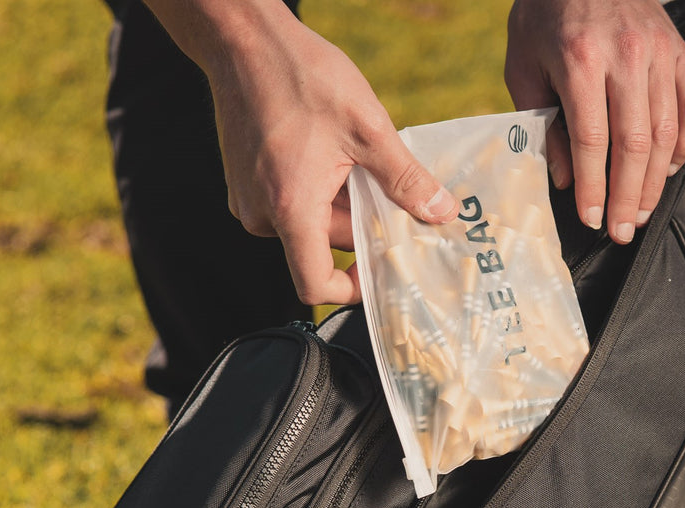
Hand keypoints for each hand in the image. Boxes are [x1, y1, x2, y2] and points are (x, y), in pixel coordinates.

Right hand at [147, 1, 458, 305]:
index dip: (350, 290)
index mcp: (291, 210)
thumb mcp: (369, 129)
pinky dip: (319, 191)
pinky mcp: (247, 184)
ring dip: (341, 205)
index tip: (378, 275)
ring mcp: (250, 199)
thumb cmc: (299, 76)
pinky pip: (292, 204)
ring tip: (359, 165)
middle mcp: (262, 214)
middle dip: (359, 227)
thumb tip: (441, 212)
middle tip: (391, 198)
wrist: (243, 39)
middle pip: (322, 247)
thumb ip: (406, 179)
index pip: (315, 284)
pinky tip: (335, 157)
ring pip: (309, 223)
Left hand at [505, 0, 684, 242]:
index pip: (591, 141)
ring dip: (655, 182)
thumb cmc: (546, 15)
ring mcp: (658, 53)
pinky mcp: (679, 51)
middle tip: (620, 231)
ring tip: (641, 212)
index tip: (591, 219)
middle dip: (627, 197)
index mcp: (580, 60)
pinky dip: (684, 145)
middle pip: (634, 145)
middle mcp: (625, 56)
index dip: (593, 188)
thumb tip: (564, 178)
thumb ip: (541, 123)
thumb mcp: (524, 66)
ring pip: (665, 133)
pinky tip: (668, 172)